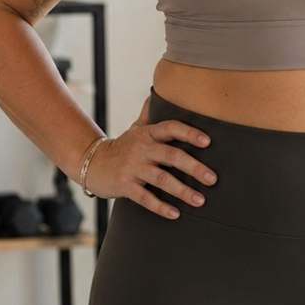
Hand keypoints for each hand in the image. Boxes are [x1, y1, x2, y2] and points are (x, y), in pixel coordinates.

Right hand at [79, 97, 216, 218]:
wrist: (92, 163)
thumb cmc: (123, 146)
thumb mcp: (137, 128)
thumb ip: (151, 113)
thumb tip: (160, 91)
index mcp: (148, 134)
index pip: (171, 128)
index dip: (189, 133)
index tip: (207, 141)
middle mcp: (142, 149)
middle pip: (171, 156)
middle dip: (194, 167)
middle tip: (212, 179)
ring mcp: (133, 168)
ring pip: (161, 179)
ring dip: (182, 191)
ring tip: (200, 200)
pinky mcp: (125, 186)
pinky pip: (145, 198)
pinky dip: (160, 206)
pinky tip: (176, 214)